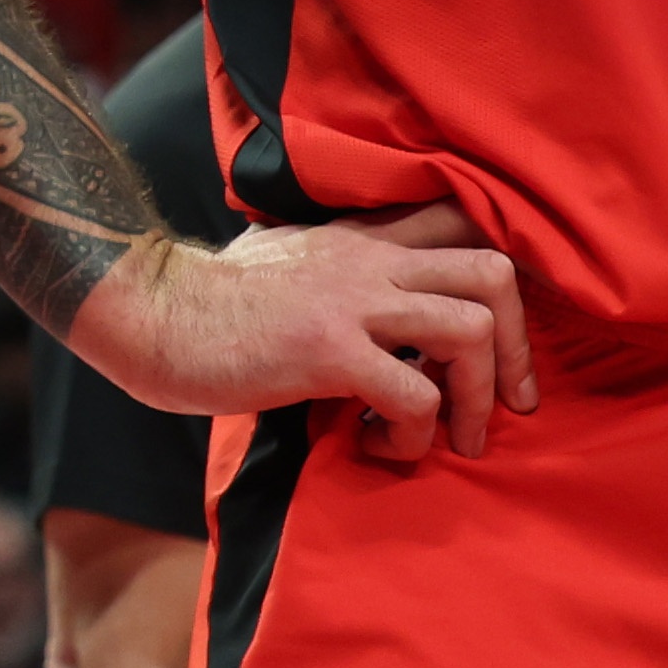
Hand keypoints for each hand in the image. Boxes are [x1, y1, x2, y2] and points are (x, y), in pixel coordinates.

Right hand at [106, 208, 533, 461]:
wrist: (148, 310)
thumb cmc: (204, 297)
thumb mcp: (278, 254)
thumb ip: (326, 262)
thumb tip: (341, 281)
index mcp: (361, 239)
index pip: (464, 220)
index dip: (503, 279)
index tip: (503, 337)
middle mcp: (369, 262)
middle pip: (494, 274)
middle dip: (518, 349)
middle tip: (509, 404)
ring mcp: (351, 305)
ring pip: (470, 331)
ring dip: (476, 399)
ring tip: (450, 438)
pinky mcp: (327, 353)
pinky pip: (413, 396)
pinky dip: (414, 437)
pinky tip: (380, 448)